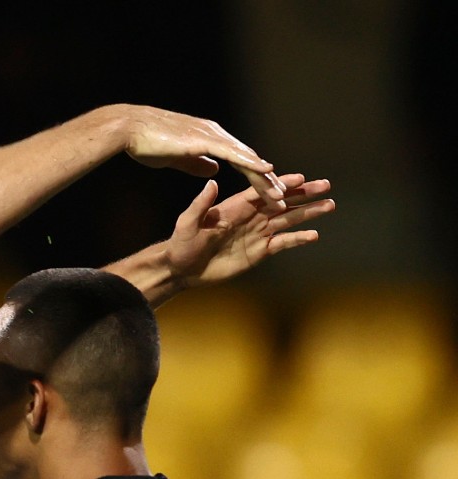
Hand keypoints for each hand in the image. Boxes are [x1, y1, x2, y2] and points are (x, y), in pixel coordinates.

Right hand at [112, 104, 286, 209]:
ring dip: (264, 178)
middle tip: (282, 199)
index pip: (240, 161)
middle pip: (249, 160)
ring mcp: (213, 136)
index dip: (254, 178)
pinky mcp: (205, 139)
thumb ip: (196, 164)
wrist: (130, 129)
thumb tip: (213, 171)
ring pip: (246, 159)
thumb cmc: (147, 142)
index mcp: (210, 139)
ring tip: (279, 195)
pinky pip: (234, 153)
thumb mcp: (176, 158)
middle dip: (266, 181)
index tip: (267, 194)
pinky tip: (266, 171)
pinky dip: (251, 163)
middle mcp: (217, 135)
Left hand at [165, 173, 334, 288]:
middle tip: (325, 185)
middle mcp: (250, 216)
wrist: (182, 269)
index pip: (262, 191)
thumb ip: (200, 204)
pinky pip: (283, 243)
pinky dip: (298, 239)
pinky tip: (314, 234)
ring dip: (308, 212)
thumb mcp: (187, 223)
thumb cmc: (181, 244)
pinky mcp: (260, 251)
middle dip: (304, 193)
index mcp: (235, 206)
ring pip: (288, 220)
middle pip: (282, 201)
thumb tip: (212, 183)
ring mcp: (257, 233)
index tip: (300, 177)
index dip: (280, 184)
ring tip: (329, 204)